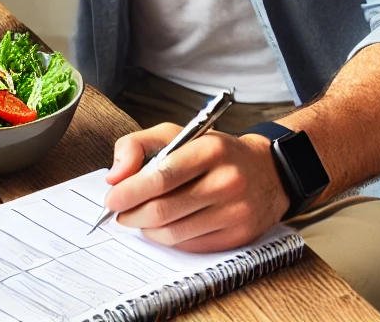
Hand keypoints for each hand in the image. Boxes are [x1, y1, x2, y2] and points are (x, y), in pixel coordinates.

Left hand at [102, 124, 290, 253]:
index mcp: (210, 149)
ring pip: (174, 233)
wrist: (268, 172)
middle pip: (164, 209)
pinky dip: (169, 239)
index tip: (111, 198)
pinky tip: (164, 227)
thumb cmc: (215, 152)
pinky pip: (190, 246)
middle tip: (119, 212)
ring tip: (139, 218)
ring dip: (147, 229)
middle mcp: (226, 181)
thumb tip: (114, 176)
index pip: (161, 176)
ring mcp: (235, 212)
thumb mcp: (177, 133)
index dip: (130, 191)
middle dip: (132, 214)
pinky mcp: (238, 237)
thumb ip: (138, 145)